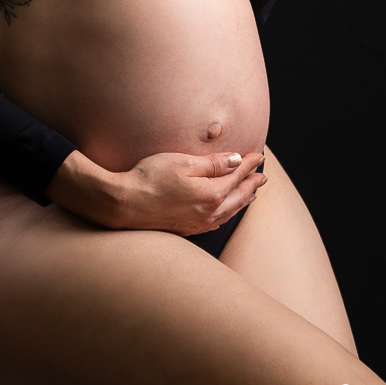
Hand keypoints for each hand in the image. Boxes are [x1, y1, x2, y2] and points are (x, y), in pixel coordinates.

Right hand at [46, 148, 266, 234]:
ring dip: (243, 200)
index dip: (248, 164)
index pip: (236, 176)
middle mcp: (208, 212)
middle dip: (252, 184)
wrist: (123, 204)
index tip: (258, 155)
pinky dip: (228, 214)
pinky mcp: (186, 229)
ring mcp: (197, 223)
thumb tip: (237, 161)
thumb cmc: (150, 178)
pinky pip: (216, 222)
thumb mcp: (183, 163)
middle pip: (238, 196)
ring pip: (229, 211)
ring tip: (251, 193)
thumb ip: (212, 163)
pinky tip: (226, 212)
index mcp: (211, 194)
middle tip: (262, 176)